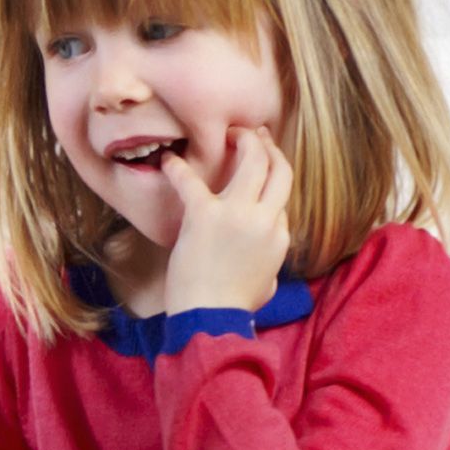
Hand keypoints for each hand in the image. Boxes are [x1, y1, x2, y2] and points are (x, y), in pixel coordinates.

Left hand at [161, 120, 295, 315]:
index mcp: (280, 236)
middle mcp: (266, 219)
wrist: (209, 317)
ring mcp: (237, 214)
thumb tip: (266, 249)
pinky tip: (168, 159)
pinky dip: (178, 169)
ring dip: (245, 141)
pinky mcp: (205, 214)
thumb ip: (270, 258)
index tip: (257, 176)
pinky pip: (191, 181)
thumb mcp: (267, 282)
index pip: (280, 199)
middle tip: (256, 135)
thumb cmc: (234, 306)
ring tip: (232, 132)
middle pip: (280, 170)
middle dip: (270, 147)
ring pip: (254, 161)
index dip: (268, 187)